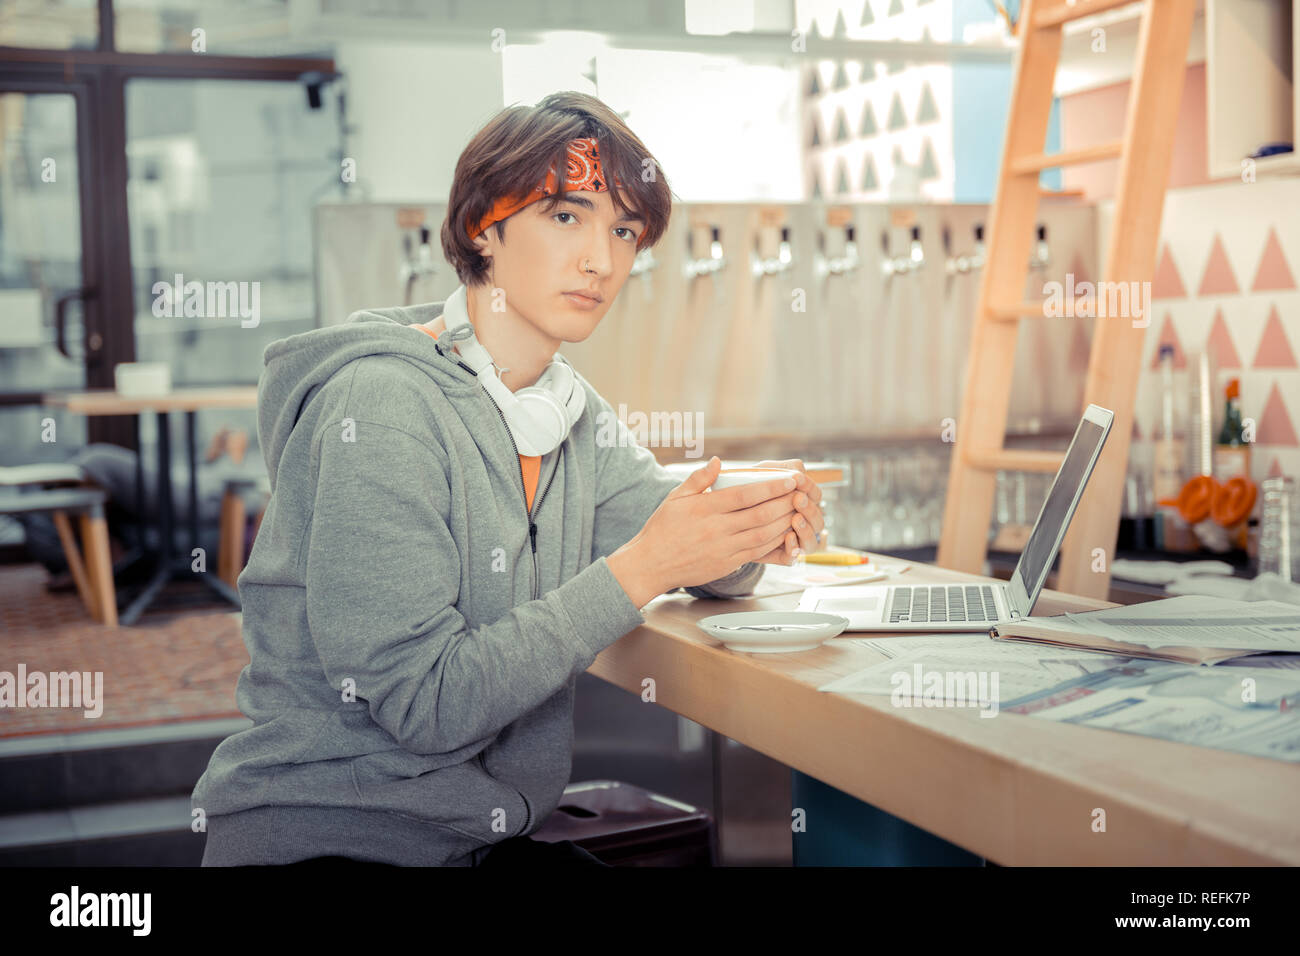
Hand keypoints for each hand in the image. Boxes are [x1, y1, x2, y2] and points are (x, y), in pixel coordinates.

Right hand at [607, 456, 804, 604]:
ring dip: (784, 523)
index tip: (788, 480)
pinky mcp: (727, 564)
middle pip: (760, 515)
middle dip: (784, 503)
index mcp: (705, 508)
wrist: (651, 564)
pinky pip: (757, 552)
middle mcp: (716, 529)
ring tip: (797, 511)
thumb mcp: (675, 498)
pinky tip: (783, 532)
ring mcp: (723, 549)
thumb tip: (718, 461)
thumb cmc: (662, 529)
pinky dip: (774, 542)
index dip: (771, 487)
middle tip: (801, 493)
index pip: (746, 495)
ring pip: (763, 535)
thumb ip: (698, 479)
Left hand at [750, 459, 824, 563]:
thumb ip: (779, 469)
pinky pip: (793, 557)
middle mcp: (800, 523)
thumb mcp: (760, 474)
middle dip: (810, 508)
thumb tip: (800, 468)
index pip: (815, 495)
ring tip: (796, 518)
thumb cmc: (743, 489)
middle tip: (798, 499)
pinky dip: (794, 547)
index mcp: (800, 501)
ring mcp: (792, 541)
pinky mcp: (778, 556)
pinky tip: (788, 537)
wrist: (720, 514)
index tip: (798, 479)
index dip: (810, 487)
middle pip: (818, 519)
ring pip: (811, 541)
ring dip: (806, 528)